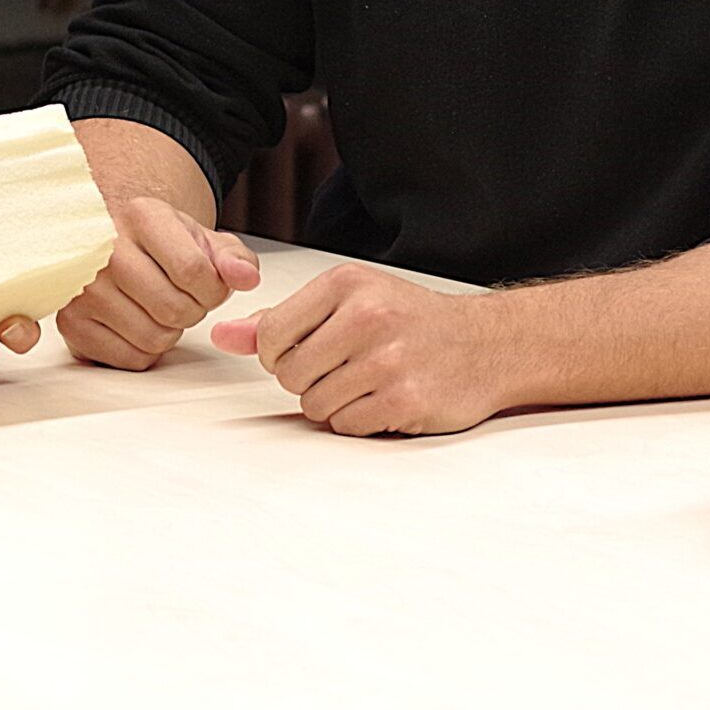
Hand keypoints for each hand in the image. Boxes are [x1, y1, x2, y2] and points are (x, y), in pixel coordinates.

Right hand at [56, 195, 259, 369]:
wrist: (115, 241)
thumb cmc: (160, 243)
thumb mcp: (203, 240)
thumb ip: (234, 257)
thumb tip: (246, 277)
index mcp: (142, 216)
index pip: (194, 271)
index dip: (214, 289)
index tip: (210, 284)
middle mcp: (104, 248)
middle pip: (174, 308)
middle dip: (193, 309)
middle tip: (184, 296)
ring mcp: (82, 288)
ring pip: (154, 338)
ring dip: (170, 331)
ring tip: (159, 306)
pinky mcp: (70, 324)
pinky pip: (131, 359)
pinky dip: (146, 349)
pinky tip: (139, 321)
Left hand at [211, 263, 503, 435]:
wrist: (487, 345)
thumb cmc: (412, 320)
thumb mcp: (349, 301)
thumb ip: (281, 320)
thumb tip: (222, 335)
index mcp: (348, 283)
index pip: (272, 335)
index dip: (280, 354)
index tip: (308, 350)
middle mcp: (367, 316)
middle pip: (290, 375)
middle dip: (310, 380)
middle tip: (346, 367)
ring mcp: (387, 359)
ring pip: (315, 405)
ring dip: (335, 402)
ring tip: (368, 381)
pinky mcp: (404, 399)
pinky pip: (346, 426)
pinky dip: (360, 420)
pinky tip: (385, 398)